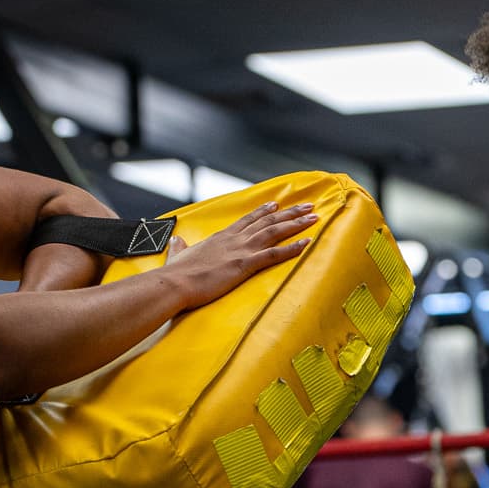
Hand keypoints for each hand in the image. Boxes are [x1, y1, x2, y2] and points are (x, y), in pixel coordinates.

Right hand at [164, 201, 317, 309]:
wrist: (174, 283)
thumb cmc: (176, 274)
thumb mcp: (178, 256)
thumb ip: (179, 248)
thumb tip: (176, 241)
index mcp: (221, 237)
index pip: (247, 219)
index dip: (264, 211)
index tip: (277, 204)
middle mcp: (234, 239)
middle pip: (267, 221)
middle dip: (290, 212)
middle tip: (307, 206)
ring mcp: (240, 250)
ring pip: (274, 232)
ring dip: (296, 224)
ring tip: (314, 217)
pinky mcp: (244, 265)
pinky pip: (273, 254)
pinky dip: (292, 248)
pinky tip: (306, 243)